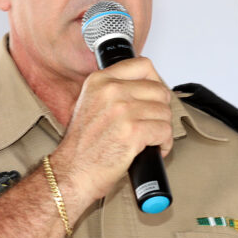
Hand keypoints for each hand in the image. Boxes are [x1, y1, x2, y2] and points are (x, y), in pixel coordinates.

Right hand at [50, 57, 172, 207]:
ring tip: (151, 139)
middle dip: (160, 110)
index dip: (155, 81)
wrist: (72, 172)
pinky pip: (165, 131)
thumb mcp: (90, 103)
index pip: (143, 65)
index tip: (154, 96)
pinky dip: (164, 143)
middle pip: (159, 90)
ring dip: (163, 128)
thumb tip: (146, 87)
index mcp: (100, 80)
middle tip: (152, 123)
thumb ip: (114, 90)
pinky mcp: (133, 131)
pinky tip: (154, 149)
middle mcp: (111, 91)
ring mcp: (122, 110)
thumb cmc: (82, 145)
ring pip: (164, 112)